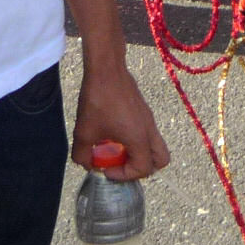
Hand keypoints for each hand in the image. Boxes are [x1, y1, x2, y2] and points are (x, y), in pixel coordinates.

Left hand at [71, 65, 170, 180]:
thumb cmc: (97, 101)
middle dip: (141, 168)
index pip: (143, 169)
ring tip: (116, 149)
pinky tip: (114, 132)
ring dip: (138, 153)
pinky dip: (135, 140)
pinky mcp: (144, 110)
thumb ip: (83, 156)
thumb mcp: (83, 133)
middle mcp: (149, 130)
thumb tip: (88, 164)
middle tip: (121, 164)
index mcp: (139, 139)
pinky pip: (147, 133)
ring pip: (155, 146)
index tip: (106, 169)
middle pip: (161, 160)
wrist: (106, 69)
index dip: (124, 175)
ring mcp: (149, 119)